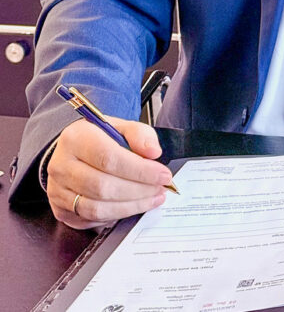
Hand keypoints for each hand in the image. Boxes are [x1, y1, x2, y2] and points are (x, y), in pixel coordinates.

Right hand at [46, 117, 173, 229]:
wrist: (73, 152)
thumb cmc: (99, 139)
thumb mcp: (120, 126)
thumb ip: (139, 134)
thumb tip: (153, 152)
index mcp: (75, 138)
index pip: (109, 158)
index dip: (139, 170)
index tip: (162, 175)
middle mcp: (61, 165)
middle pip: (103, 186)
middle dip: (139, 191)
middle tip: (160, 188)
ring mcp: (57, 191)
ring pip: (97, 208)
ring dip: (131, 206)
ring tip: (152, 198)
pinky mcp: (60, 210)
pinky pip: (91, 220)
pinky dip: (116, 215)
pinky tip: (132, 205)